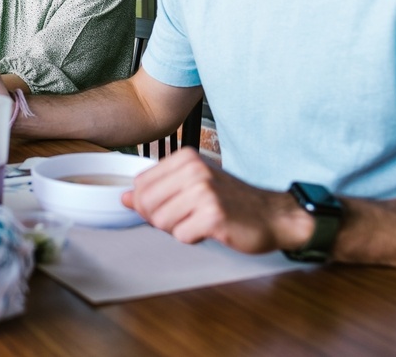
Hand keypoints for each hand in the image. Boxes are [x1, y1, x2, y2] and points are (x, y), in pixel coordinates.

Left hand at [122, 148, 305, 253]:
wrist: (272, 215)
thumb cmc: (231, 200)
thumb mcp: (194, 184)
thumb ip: (157, 189)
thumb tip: (123, 198)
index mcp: (186, 158)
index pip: (140, 184)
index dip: (149, 203)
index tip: (172, 205)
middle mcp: (194, 170)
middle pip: (146, 203)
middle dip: (160, 218)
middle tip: (185, 218)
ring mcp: (204, 192)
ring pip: (161, 221)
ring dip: (178, 228)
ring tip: (200, 221)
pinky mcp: (213, 216)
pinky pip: (181, 235)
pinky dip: (193, 238)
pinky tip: (211, 229)